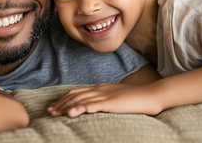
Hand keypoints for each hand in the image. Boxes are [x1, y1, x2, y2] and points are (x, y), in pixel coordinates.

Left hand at [47, 83, 162, 117]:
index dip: (64, 99)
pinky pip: (92, 105)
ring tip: (55, 113)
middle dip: (60, 104)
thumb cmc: (136, 99)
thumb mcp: (116, 97)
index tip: (54, 106)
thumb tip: (94, 106)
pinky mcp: (110, 103)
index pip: (77, 92)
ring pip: (80, 100)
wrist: (151, 95)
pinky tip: (71, 114)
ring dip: (65, 107)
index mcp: (100, 88)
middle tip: (49, 112)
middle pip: (74, 95)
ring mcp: (104, 95)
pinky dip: (79, 108)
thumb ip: (104, 100)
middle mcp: (99, 89)